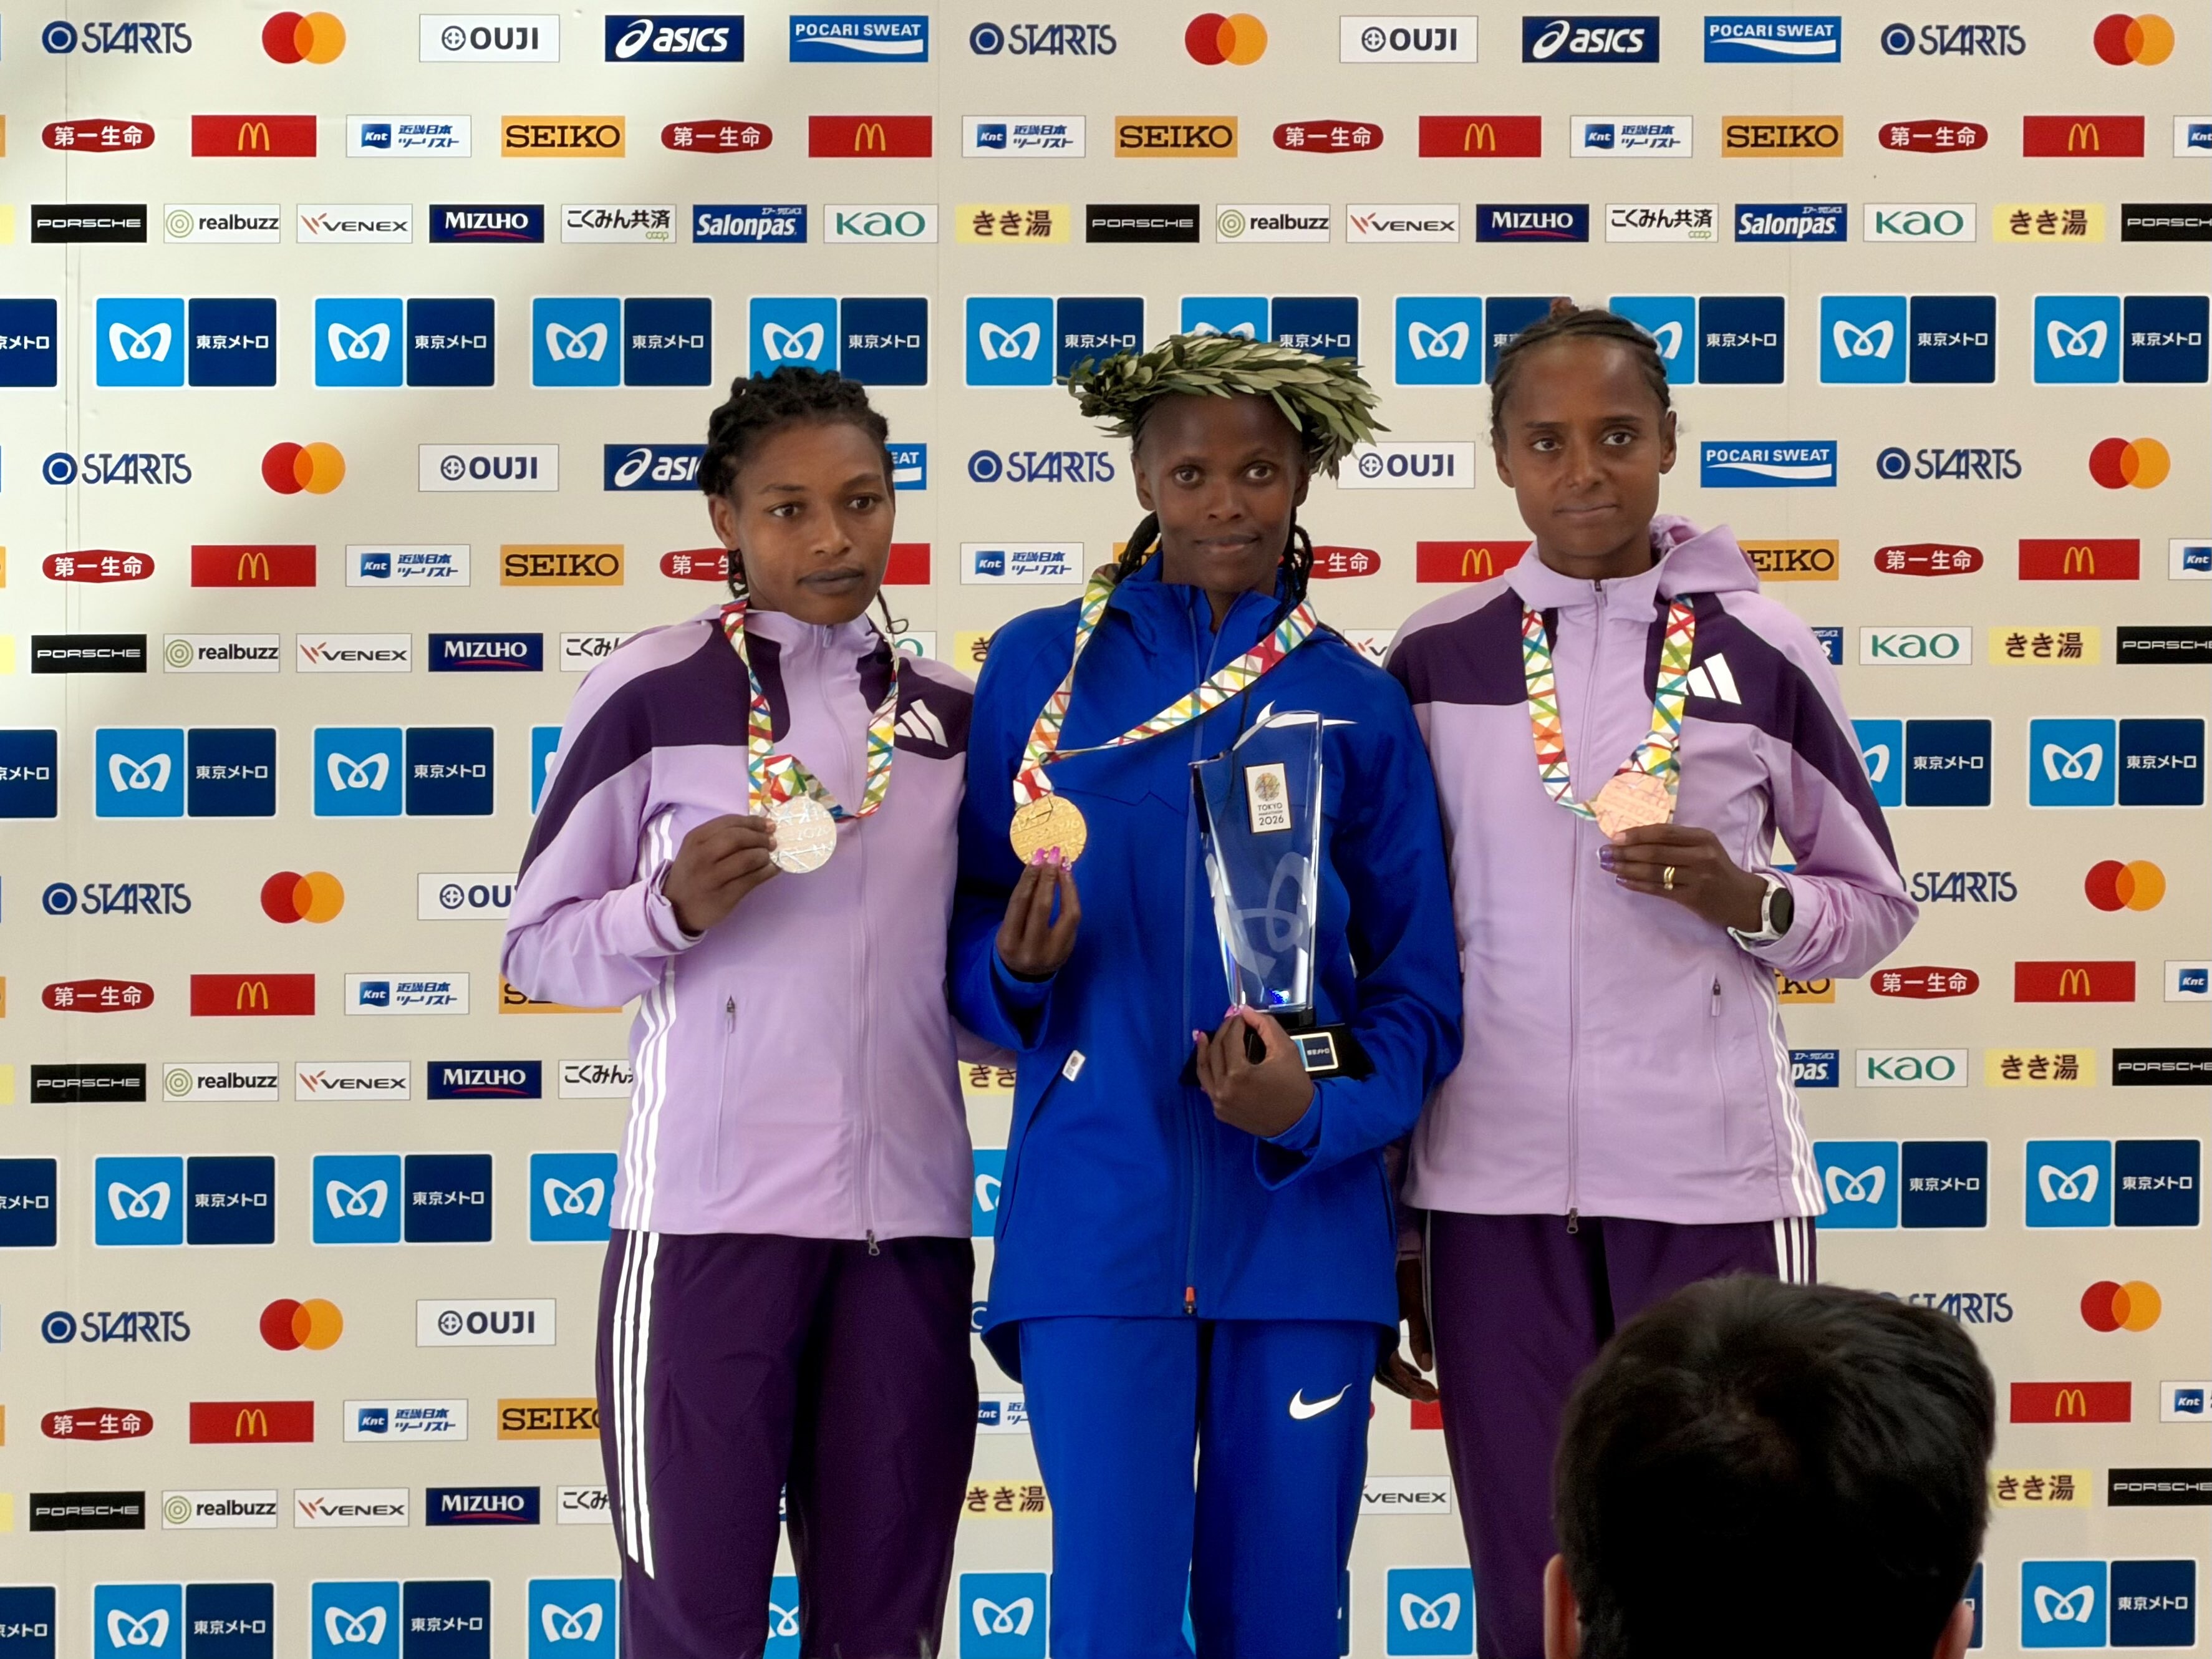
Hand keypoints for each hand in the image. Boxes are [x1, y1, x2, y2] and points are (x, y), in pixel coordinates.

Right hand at [662, 814, 778, 934]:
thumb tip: (761, 827)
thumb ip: (722, 836)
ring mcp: (712, 877)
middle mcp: (701, 856)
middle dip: (760, 838)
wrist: (677, 908)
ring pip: (747, 858)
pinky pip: (751, 880)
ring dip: (764, 855)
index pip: (729, 822)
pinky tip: (772, 869)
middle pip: (738, 838)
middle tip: (772, 842)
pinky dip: (767, 872)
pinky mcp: (724, 896)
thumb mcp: (697, 849)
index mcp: (695, 839)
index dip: (753, 822)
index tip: (768, 825)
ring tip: (770, 857)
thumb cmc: (692, 873)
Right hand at [996, 856, 1080, 978]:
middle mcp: (1031, 949)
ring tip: (1064, 865)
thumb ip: (1022, 903)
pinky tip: (1069, 882)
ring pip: (1067, 914)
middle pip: (1042, 907)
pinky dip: (1072, 897)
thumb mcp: (1008, 927)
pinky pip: (1074, 920)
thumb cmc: (1014, 942)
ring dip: (1067, 885)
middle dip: (1048, 878)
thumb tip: (1039, 866)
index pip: (1020, 903)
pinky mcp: (1068, 950)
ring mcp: (1053, 952)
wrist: (1024, 976)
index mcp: (1009, 941)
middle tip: (1053, 855)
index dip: (1030, 878)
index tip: (1037, 857)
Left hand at [1193, 1007, 1315, 1138]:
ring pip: (1205, 1070)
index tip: (1241, 1014)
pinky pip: (1209, 1086)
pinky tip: (1207, 1059)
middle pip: (1215, 1052)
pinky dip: (1208, 1070)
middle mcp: (1224, 1089)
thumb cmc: (1295, 1085)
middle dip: (1222, 1031)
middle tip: (1230, 1019)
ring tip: (1202, 1035)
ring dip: (1204, 1050)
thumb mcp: (1286, 1049)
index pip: (1230, 1039)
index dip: (1235, 1023)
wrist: (1298, 1121)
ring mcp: (1219, 1103)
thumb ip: (1266, 1026)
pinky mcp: (1221, 1111)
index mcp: (1239, 1074)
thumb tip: (1245, 1012)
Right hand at [1375, 1255, 1437, 1402]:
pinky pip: (1384, 1353)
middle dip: (1407, 1388)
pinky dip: (1399, 1365)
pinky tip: (1412, 1368)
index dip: (1409, 1386)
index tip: (1430, 1395)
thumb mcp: (1415, 1303)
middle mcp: (1372, 1334)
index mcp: (1379, 1329)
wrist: (1397, 1249)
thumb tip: (1427, 1367)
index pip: (1390, 1369)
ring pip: (1383, 1365)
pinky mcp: (1378, 1325)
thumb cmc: (1406, 1273)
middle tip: (1431, 1395)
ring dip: (1403, 1378)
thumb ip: (1420, 1334)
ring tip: (1424, 1386)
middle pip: (1385, 1373)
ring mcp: (1373, 1330)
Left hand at [1600, 823, 1766, 932]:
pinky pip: (1658, 890)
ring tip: (1607, 866)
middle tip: (1603, 852)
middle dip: (1625, 852)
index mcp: (1702, 838)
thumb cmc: (1717, 868)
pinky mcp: (1692, 898)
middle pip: (1655, 851)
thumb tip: (1636, 837)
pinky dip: (1637, 885)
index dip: (1637, 834)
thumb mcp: (1705, 847)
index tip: (1615, 836)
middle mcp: (1700, 856)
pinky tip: (1622, 881)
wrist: (1742, 898)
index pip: (1664, 832)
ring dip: (1626, 868)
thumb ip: (1677, 841)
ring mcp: (1696, 878)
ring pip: (1654, 871)